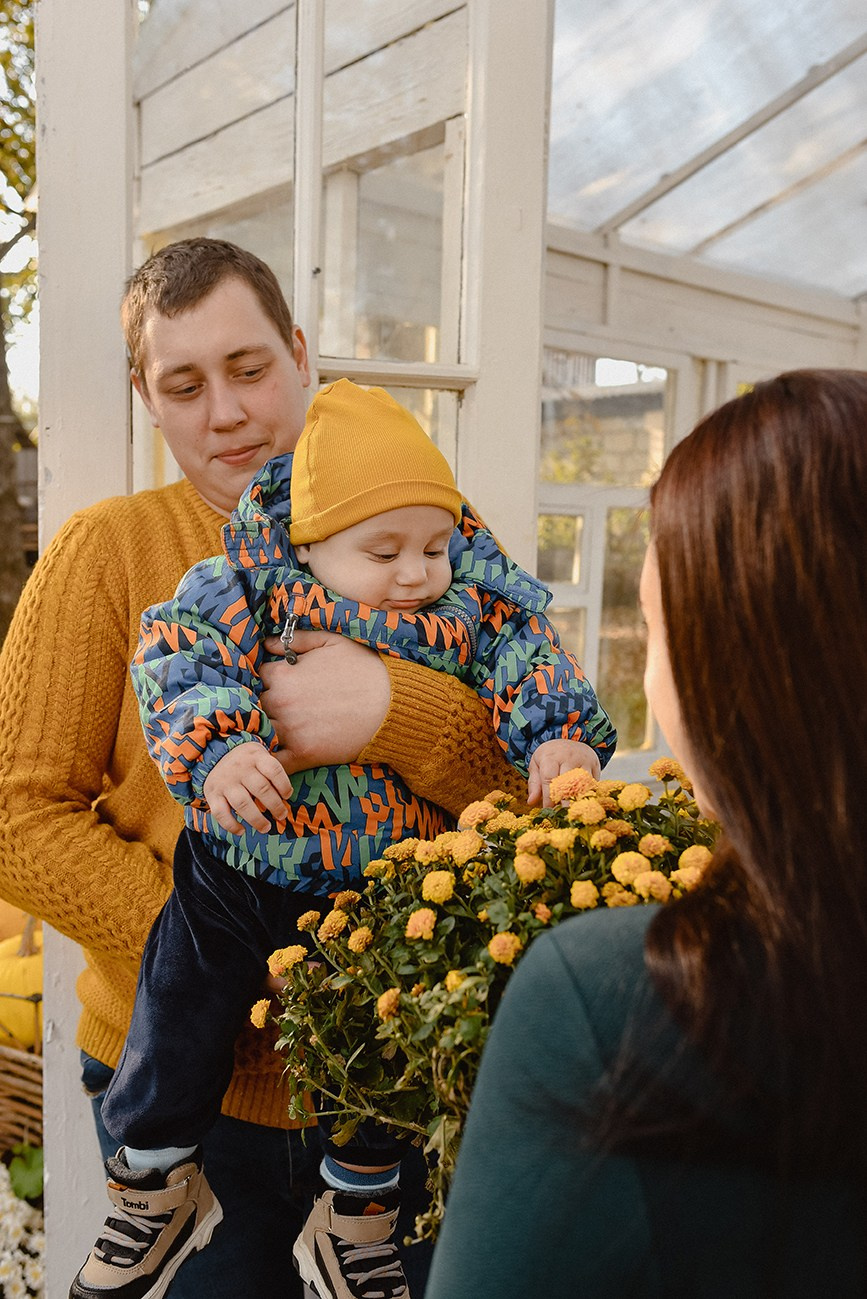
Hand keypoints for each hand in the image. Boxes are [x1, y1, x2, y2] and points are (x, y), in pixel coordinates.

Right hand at [202, 742, 293, 833]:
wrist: (216, 756)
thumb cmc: (247, 762)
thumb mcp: (260, 756)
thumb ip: (272, 772)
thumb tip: (286, 797)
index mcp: (255, 756)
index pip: (273, 769)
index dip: (284, 785)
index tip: (287, 796)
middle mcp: (239, 768)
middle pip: (261, 789)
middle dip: (275, 806)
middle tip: (281, 815)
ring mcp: (225, 781)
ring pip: (242, 803)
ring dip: (257, 819)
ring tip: (266, 828)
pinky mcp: (212, 794)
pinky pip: (221, 813)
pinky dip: (231, 825)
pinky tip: (242, 831)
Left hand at [259, 630, 389, 771]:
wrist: (393, 704)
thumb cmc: (365, 669)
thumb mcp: (332, 641)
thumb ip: (297, 639)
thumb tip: (267, 643)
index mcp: (283, 675)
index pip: (261, 676)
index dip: (273, 678)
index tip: (285, 682)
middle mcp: (280, 702)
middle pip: (258, 704)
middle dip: (270, 703)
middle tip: (289, 705)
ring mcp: (290, 730)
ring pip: (263, 730)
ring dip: (269, 729)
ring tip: (286, 727)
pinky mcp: (303, 754)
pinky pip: (275, 761)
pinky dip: (272, 760)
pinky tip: (278, 756)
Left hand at [527, 739, 600, 807]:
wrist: (572, 737)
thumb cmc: (551, 754)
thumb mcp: (537, 764)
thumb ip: (534, 783)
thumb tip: (531, 802)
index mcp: (550, 757)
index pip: (549, 779)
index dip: (548, 798)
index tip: (548, 811)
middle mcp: (568, 757)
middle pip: (567, 783)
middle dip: (564, 801)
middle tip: (561, 815)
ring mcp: (583, 761)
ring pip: (582, 784)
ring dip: (577, 799)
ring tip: (573, 812)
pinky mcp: (594, 765)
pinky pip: (592, 783)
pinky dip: (588, 795)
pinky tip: (583, 804)